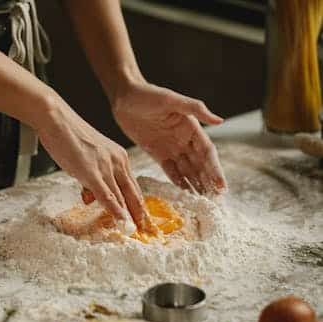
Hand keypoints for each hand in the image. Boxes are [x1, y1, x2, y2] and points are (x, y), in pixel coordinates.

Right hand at [36, 97, 144, 227]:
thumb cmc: (68, 136)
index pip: (133, 186)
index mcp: (119, 157)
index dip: (139, 205)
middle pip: (133, 193)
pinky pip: (107, 195)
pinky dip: (115, 210)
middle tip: (147, 231)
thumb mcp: (86, 159)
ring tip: (136, 232)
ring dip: (129, 216)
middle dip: (140, 214)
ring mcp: (106, 166)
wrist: (57, 119)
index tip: (143, 219)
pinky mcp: (92, 171)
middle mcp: (118, 161)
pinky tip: (121, 221)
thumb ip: (90, 179)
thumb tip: (90, 198)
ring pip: (122, 196)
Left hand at [112, 80, 226, 193]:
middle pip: (200, 165)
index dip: (215, 170)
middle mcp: (184, 139)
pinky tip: (186, 195)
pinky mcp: (157, 153)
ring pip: (188, 170)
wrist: (124, 97)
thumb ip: (195, 109)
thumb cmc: (148, 94)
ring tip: (204, 203)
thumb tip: (220, 121)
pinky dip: (179, 182)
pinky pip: (171, 171)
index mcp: (192, 127)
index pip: (207, 153)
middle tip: (216, 203)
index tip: (221, 187)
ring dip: (197, 185)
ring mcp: (171, 147)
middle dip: (209, 183)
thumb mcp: (171, 99)